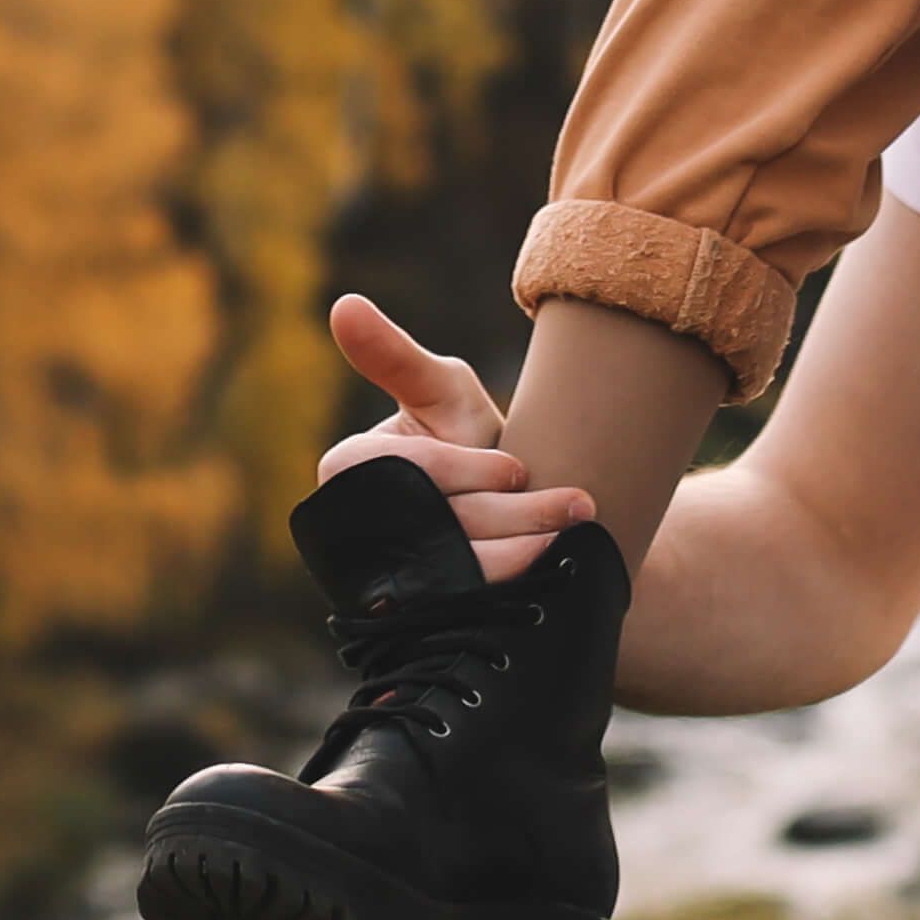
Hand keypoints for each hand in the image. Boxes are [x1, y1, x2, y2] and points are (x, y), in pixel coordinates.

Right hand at [322, 293, 597, 582]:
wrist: (505, 512)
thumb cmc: (466, 439)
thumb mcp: (440, 392)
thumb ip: (397, 356)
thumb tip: (344, 304)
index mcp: (348, 472)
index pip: (407, 474)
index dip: (465, 472)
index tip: (517, 468)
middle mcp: (356, 531)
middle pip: (437, 526)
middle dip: (512, 512)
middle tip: (576, 503)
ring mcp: (385, 580)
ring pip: (457, 569)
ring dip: (524, 547)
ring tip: (575, 527)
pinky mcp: (418, 615)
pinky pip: (464, 605)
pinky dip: (510, 582)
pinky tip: (551, 565)